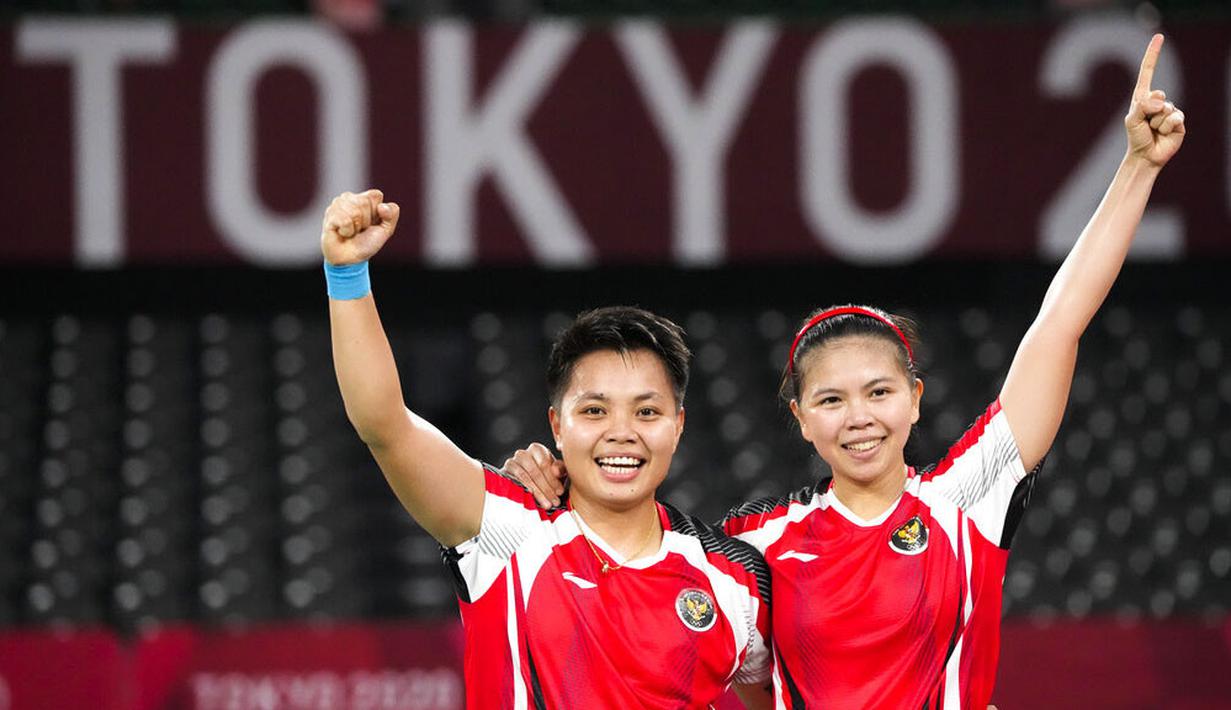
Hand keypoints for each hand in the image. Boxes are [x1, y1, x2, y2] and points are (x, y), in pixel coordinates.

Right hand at [321, 189, 400, 265]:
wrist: (350, 259)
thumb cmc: (366, 243)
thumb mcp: (385, 230)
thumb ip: (391, 215)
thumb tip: (382, 206)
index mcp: (364, 198)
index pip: (376, 195)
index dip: (377, 212)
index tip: (372, 223)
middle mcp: (349, 198)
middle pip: (364, 202)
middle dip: (366, 221)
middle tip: (359, 230)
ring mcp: (337, 205)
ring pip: (354, 211)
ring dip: (355, 227)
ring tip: (351, 232)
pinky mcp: (329, 215)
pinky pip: (344, 220)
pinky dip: (347, 231)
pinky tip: (342, 233)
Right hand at [502, 443, 567, 508]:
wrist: (524, 485)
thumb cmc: (545, 477)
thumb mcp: (555, 473)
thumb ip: (560, 470)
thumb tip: (556, 472)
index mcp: (537, 449)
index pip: (545, 463)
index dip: (553, 479)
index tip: (560, 492)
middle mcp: (523, 453)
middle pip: (534, 471)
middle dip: (546, 488)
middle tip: (555, 501)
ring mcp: (511, 462)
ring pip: (524, 477)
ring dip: (537, 492)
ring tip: (547, 504)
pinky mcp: (503, 473)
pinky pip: (513, 482)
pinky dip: (524, 491)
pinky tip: (532, 500)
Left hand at [1124, 34, 1184, 167]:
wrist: (1146, 155)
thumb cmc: (1136, 137)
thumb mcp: (1132, 120)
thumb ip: (1142, 106)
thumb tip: (1160, 100)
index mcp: (1143, 97)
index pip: (1148, 72)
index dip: (1153, 54)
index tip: (1159, 37)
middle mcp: (1158, 101)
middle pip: (1158, 95)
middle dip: (1150, 111)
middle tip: (1146, 124)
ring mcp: (1169, 110)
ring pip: (1166, 109)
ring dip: (1157, 123)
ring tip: (1154, 130)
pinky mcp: (1179, 120)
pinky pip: (1175, 118)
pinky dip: (1167, 127)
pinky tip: (1164, 133)